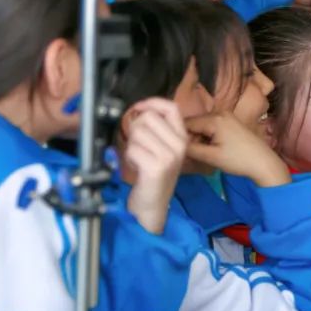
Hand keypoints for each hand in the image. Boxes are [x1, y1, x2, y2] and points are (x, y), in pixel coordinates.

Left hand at [121, 98, 188, 233]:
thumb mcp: (162, 149)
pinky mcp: (156, 167)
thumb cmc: (153, 177)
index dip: (152, 102)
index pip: (171, 108)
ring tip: (138, 158)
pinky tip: (135, 167)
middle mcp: (180, 145)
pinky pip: (132, 149)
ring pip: (138, 132)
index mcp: (183, 138)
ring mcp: (169, 156)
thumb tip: (141, 109)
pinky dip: (128, 158)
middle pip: (148, 118)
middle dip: (135, 129)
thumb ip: (156, 130)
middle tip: (137, 145)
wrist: (153, 207)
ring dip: (131, 145)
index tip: (139, 108)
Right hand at [184, 112, 292, 187]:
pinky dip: (208, 136)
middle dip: (190, 136)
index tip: (177, 149)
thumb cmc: (238, 160)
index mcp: (214, 118)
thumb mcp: (211, 156)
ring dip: (199, 137)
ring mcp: (227, 116)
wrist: (263, 162)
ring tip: (201, 152)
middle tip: (191, 153)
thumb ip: (191, 149)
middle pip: (195, 122)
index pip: (187, 123)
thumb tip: (175, 144)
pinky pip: (213, 126)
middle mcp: (220, 112)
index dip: (179, 136)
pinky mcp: (232, 122)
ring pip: (203, 125)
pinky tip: (211, 148)